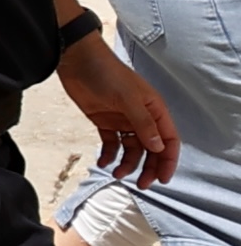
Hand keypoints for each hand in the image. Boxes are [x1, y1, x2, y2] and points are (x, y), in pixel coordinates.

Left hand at [71, 34, 180, 178]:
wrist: (76, 60)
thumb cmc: (106, 73)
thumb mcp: (128, 99)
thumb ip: (143, 124)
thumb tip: (158, 147)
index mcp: (155, 110)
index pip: (169, 140)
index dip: (168, 161)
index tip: (162, 179)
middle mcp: (142, 117)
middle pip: (151, 149)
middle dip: (148, 167)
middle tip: (141, 185)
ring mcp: (123, 120)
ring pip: (132, 149)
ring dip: (127, 164)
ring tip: (116, 174)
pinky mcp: (104, 120)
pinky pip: (111, 143)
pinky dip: (109, 154)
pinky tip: (103, 163)